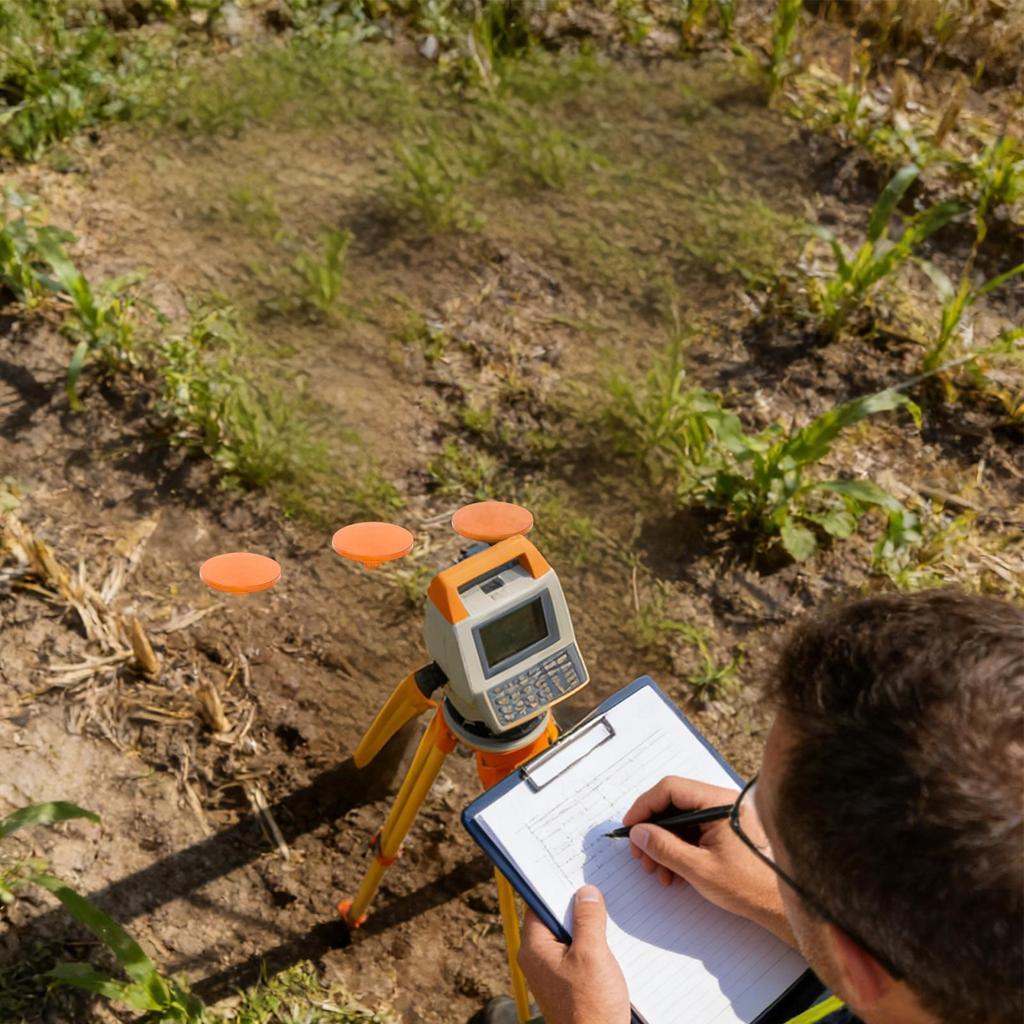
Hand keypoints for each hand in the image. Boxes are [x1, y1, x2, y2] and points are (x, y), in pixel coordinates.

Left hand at [518, 886, 630, 1023]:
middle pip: (556, 918)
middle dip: (577, 904)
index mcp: (534, 948)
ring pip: (570, 936)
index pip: (539, 904)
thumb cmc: (590, 1008)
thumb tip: (586, 892)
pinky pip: (579, 954)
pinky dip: (594, 944)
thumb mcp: (592, 955)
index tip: (573, 868)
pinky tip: (613, 939)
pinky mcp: (570, 984)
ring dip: (589, 925)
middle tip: (598, 884)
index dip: (556, 886)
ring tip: (610, 909)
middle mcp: (539, 958)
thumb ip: (588, 920)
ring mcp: (554, 972)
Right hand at [623, 776, 795, 946]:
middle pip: (673, 804)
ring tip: (656, 871)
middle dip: (652, 831)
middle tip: (640, 856)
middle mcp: (720, 802)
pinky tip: (671, 872)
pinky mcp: (723, 831)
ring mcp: (722, 816)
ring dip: (663, 844)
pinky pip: (692, 832)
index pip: (671, 789)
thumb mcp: (698, 868)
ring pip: (679, 820)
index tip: (630, 828)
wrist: (780, 906)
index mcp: (718, 802)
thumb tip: (637, 833)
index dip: (645, 806)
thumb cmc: (747, 886)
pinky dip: (677, 849)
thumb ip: (664, 847)